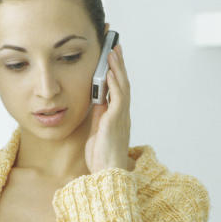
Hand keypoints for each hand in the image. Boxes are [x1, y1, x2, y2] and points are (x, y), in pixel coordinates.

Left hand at [85, 44, 130, 172]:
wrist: (107, 174)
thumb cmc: (102, 157)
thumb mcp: (97, 131)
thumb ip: (99, 115)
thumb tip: (97, 100)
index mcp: (117, 116)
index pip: (118, 90)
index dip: (116, 73)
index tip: (113, 59)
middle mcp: (122, 114)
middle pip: (123, 84)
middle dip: (119, 65)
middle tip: (115, 47)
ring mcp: (120, 116)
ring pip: (122, 87)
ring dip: (118, 69)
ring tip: (113, 52)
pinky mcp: (115, 120)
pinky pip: (117, 98)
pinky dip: (115, 83)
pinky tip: (111, 72)